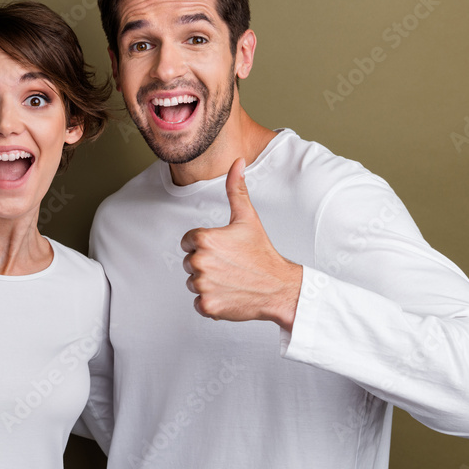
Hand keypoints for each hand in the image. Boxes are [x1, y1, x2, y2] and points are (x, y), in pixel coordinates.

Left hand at [180, 158, 301, 329]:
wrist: (279, 287)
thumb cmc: (262, 253)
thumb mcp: (248, 218)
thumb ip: (236, 189)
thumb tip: (237, 162)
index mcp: (204, 239)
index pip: (188, 242)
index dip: (205, 245)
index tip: (224, 249)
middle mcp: (199, 262)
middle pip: (189, 262)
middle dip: (206, 264)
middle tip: (230, 264)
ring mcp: (202, 285)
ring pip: (193, 282)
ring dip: (208, 283)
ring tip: (230, 279)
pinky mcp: (207, 305)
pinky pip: (198, 302)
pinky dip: (211, 301)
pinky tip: (229, 293)